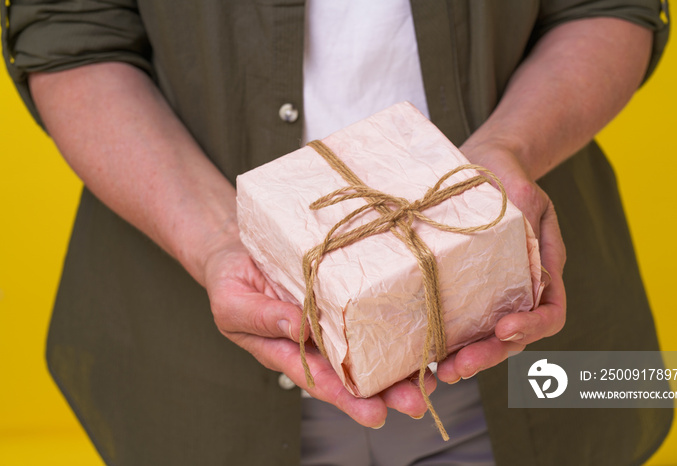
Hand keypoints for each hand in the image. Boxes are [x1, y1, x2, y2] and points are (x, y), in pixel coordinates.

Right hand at [202, 239, 435, 427]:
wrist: (238, 249)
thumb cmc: (230, 281)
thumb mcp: (233, 303)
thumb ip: (262, 319)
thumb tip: (300, 328)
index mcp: (288, 350)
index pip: (319, 380)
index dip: (347, 399)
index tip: (374, 414)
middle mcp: (316, 339)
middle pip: (353, 372)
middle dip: (385, 391)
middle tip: (415, 401)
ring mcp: (332, 315)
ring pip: (368, 344)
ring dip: (398, 363)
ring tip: (430, 378)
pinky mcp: (344, 289)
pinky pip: (368, 307)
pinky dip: (394, 320)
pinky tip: (420, 331)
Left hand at [436, 142, 566, 382]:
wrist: (479, 166)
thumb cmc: (504, 176)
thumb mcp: (521, 191)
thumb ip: (527, 214)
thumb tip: (528, 245)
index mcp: (543, 269)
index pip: (550, 311)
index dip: (532, 327)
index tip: (505, 328)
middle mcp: (519, 288)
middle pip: (515, 337)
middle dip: (490, 355)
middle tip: (460, 367)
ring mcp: (491, 293)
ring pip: (487, 338)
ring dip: (468, 358)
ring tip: (443, 371)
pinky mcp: (464, 291)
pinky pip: (462, 323)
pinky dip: (449, 341)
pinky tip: (428, 352)